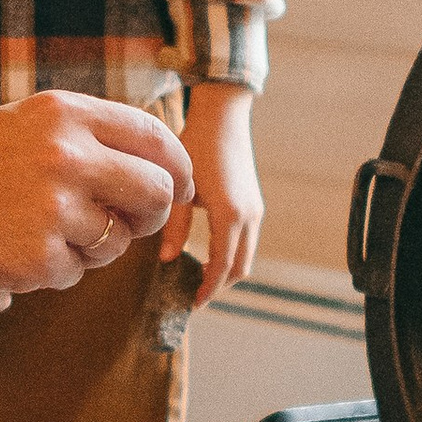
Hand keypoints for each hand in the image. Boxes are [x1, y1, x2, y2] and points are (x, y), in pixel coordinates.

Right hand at [0, 93, 193, 305]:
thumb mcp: (22, 126)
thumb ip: (85, 138)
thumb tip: (160, 168)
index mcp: (63, 113)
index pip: (153, 137)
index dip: (176, 168)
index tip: (179, 188)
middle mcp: (66, 153)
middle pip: (156, 193)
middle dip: (149, 216)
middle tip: (125, 225)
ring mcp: (53, 207)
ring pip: (116, 242)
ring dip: (91, 249)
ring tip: (38, 233)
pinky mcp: (37, 258)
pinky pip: (75, 274)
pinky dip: (51, 273)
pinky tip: (12, 253)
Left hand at [183, 80, 262, 303]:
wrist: (224, 117)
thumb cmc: (197, 146)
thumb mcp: (182, 188)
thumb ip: (174, 226)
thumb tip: (166, 259)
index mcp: (230, 216)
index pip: (222, 268)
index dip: (208, 290)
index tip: (192, 305)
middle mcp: (249, 217)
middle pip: (240, 268)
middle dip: (219, 287)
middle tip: (194, 297)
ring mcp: (255, 210)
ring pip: (246, 255)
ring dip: (226, 271)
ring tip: (198, 279)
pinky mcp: (254, 203)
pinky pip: (246, 240)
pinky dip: (231, 255)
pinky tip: (208, 255)